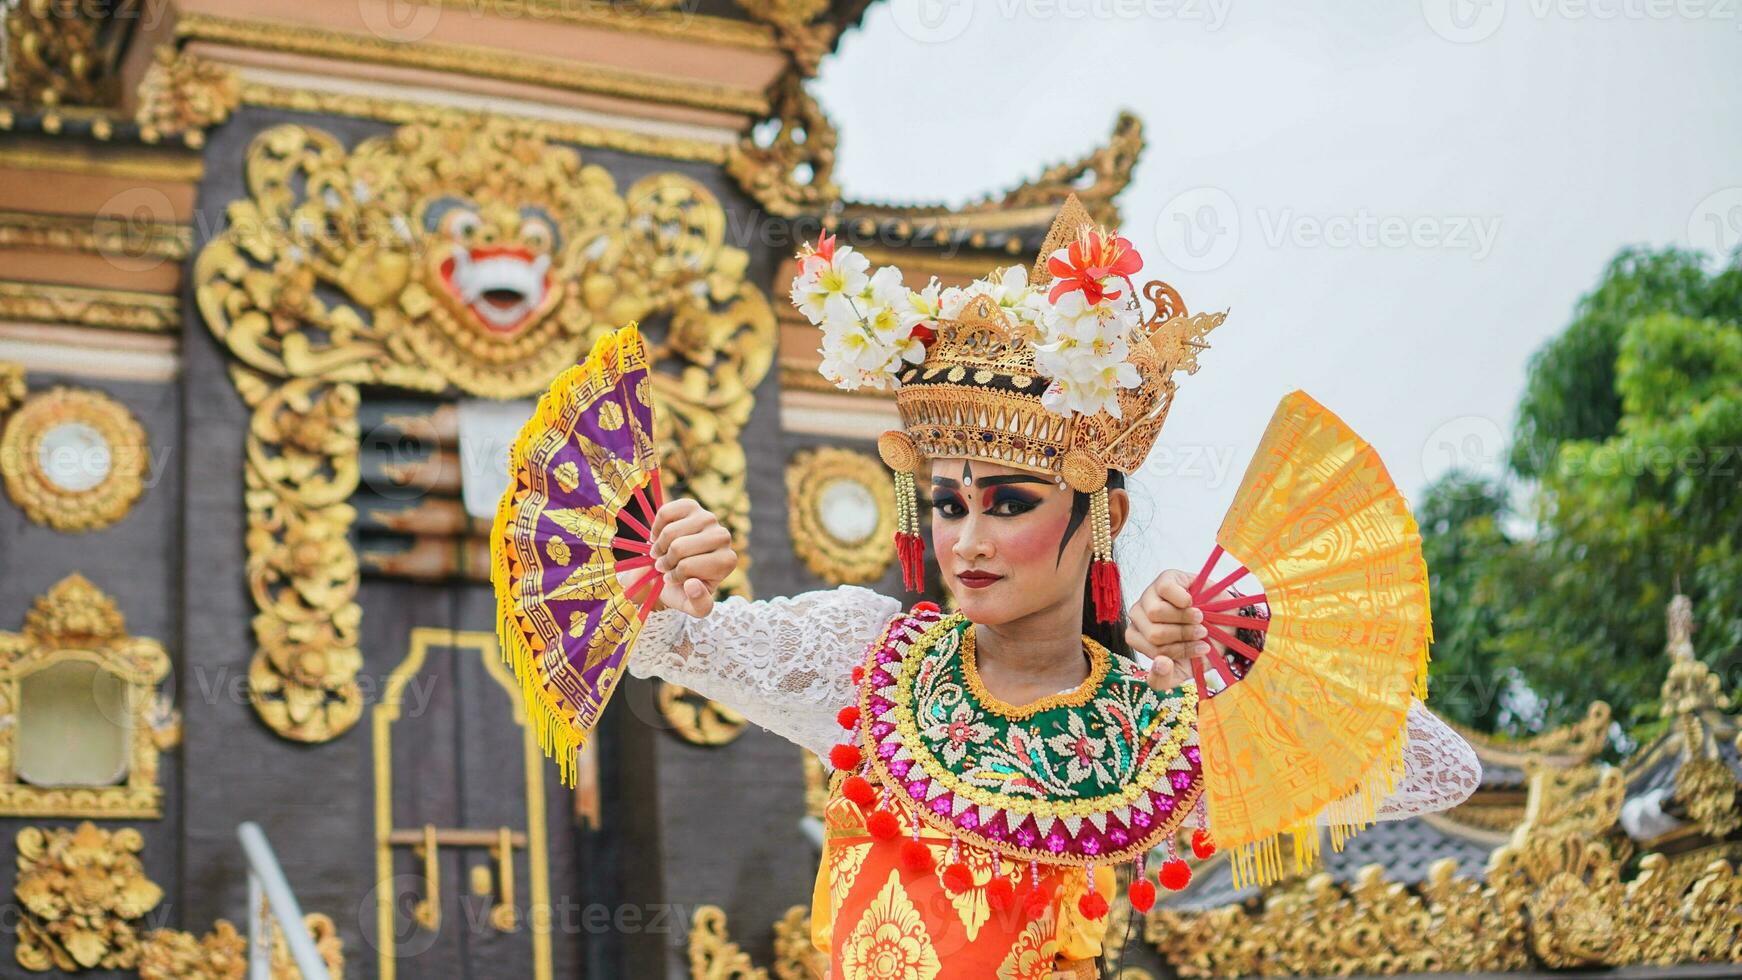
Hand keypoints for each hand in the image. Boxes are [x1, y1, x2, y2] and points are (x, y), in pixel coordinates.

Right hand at [617, 498, 735, 616]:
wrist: (675, 569)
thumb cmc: (685, 589)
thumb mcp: (694, 607)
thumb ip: (699, 604)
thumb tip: (692, 584)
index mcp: (727, 562)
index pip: (688, 566)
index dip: (673, 575)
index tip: (671, 579)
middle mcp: (724, 536)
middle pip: (679, 547)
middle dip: (664, 561)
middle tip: (662, 566)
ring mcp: (709, 518)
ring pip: (670, 532)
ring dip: (658, 547)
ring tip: (661, 554)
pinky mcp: (693, 506)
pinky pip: (665, 513)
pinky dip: (656, 528)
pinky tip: (659, 538)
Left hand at [1125, 568, 1228, 691]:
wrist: (1228, 623)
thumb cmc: (1202, 646)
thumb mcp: (1183, 671)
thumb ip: (1163, 679)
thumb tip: (1159, 664)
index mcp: (1140, 638)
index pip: (1151, 651)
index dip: (1179, 652)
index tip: (1200, 651)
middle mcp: (1140, 616)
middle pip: (1154, 634)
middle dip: (1184, 636)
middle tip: (1202, 633)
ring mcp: (1150, 596)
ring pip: (1155, 612)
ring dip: (1185, 619)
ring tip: (1200, 619)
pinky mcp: (1165, 578)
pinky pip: (1165, 589)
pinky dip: (1182, 599)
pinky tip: (1193, 602)